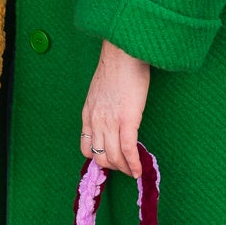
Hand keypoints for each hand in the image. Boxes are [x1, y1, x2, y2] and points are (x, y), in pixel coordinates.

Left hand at [80, 41, 150, 179]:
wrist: (123, 53)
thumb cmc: (116, 67)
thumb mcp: (99, 90)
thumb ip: (101, 106)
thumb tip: (110, 116)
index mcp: (88, 114)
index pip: (86, 147)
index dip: (98, 158)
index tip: (110, 160)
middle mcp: (96, 121)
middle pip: (100, 157)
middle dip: (114, 167)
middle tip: (126, 168)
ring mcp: (110, 122)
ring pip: (114, 157)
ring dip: (125, 169)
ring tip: (134, 171)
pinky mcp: (127, 120)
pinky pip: (128, 150)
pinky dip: (134, 164)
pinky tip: (139, 171)